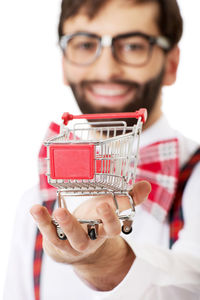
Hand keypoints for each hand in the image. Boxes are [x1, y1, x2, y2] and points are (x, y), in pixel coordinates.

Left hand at [30, 180, 150, 289]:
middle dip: (94, 222)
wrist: (76, 246)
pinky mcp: (56, 241)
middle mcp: (89, 239)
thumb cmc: (95, 221)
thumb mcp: (110, 209)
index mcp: (104, 231)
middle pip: (89, 236)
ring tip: (58, 210)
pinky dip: (42, 221)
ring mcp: (71, 243)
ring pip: (68, 238)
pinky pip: (49, 233)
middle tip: (97, 204)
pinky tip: (36, 208)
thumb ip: (128, 198)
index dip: (111, 219)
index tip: (106, 203)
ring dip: (64, 224)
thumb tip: (147, 185)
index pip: (112, 229)